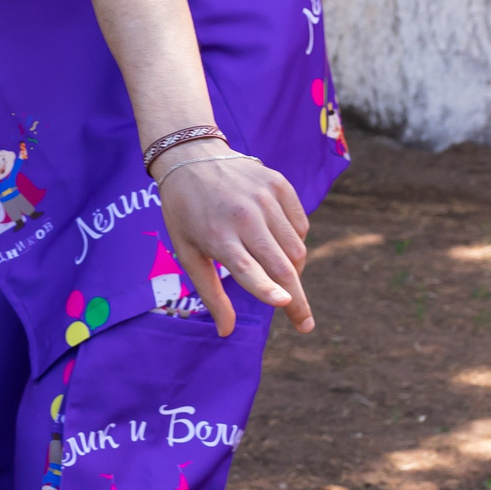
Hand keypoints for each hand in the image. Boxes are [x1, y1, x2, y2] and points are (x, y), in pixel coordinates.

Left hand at [156, 152, 313, 335]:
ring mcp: (265, 198)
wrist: (192, 158)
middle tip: (304, 325)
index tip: (284, 304)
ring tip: (281, 279)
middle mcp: (244, 216)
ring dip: (294, 272)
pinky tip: (277, 244)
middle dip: (296, 300)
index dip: (267, 289)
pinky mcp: (280, 185)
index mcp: (217, 236)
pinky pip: (301, 226)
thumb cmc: (185, 213)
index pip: (247, 268)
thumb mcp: (187, 253)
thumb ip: (209, 293)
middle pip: (282, 266)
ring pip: (296, 248)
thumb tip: (226, 332)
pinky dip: (295, 243)